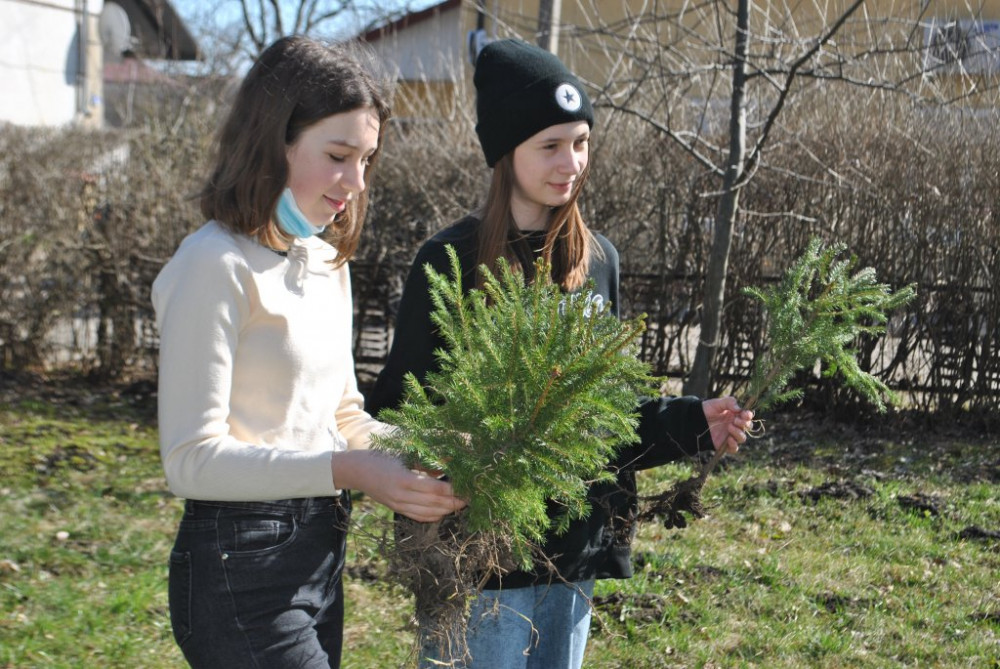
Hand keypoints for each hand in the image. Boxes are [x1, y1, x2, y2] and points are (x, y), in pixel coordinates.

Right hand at [331, 450, 466, 521]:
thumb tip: (452, 462)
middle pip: (435, 504)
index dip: (454, 489)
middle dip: (455, 501)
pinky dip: (435, 515)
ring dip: (447, 510)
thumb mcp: (405, 454)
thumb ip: (428, 461)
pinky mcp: (397, 509)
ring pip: (429, 513)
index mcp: (403, 479)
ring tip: (462, 502)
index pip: (436, 489)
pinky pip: (420, 517)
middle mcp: (401, 496)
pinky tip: (445, 508)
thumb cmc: (382, 456)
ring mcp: (398, 505)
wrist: (357, 470)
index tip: (468, 485)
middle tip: (472, 496)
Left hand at [701, 396, 753, 453]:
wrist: (695, 419)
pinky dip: (734, 445)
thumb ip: (729, 402)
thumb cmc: (707, 410)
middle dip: (744, 424)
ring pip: (742, 438)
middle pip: (747, 427)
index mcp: (735, 415)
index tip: (744, 414)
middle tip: (735, 420)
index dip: (748, 416)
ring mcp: (730, 435)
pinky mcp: (724, 444)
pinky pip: (734, 448)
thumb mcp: (717, 403)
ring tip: (729, 427)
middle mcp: (735, 426)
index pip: (748, 417)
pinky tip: (729, 439)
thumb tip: (739, 409)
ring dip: (739, 433)